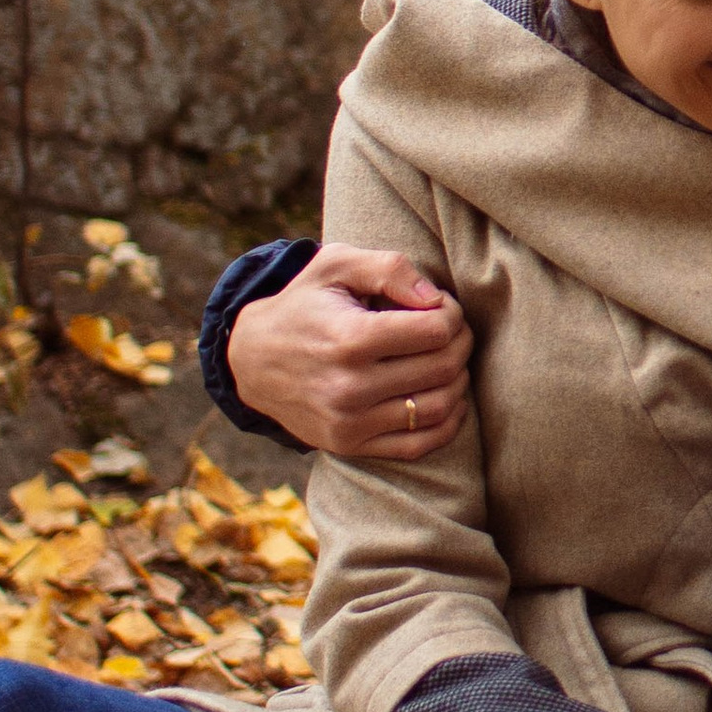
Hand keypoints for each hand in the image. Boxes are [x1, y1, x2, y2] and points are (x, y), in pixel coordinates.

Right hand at [229, 245, 472, 460]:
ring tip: (445, 359)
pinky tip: (445, 396)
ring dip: (458, 380)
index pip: (436, 330)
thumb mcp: (335, 266)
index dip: (451, 313)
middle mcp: (349, 387)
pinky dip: (447, 421)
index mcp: (349, 339)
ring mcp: (349, 423)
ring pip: (439, 407)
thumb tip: (434, 299)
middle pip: (443, 368)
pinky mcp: (350, 445)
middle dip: (461, 342)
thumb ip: (389, 268)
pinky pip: (420, 445)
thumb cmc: (303, 305)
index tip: (439, 306)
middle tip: (450, 330)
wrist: (250, 361)